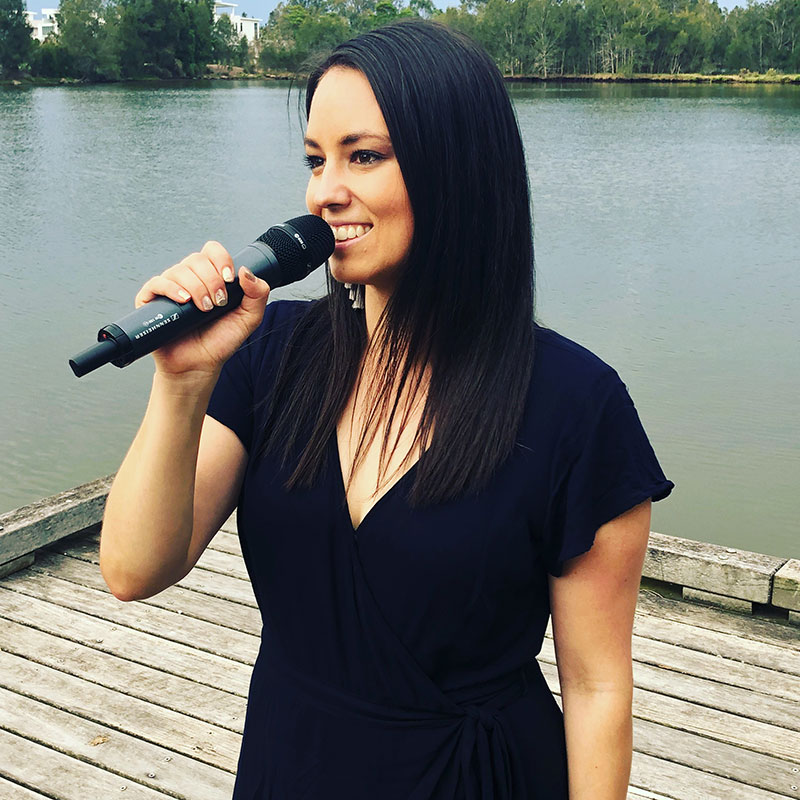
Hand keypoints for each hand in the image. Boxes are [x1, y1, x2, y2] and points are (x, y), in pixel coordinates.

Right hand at [134, 240, 269, 378]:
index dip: (221, 260)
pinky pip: (157, 283)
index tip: (230, 279)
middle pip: (196, 259)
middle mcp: (190, 279)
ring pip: (179, 270)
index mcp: (211, 278)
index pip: (212, 251)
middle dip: (212, 281)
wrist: (199, 366)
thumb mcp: (248, 319)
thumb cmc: (220, 342)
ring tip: (204, 309)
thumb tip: (246, 271)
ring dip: (196, 288)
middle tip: (218, 303)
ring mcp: (170, 289)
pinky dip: (171, 288)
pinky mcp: (152, 301)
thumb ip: (258, 295)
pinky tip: (184, 301)